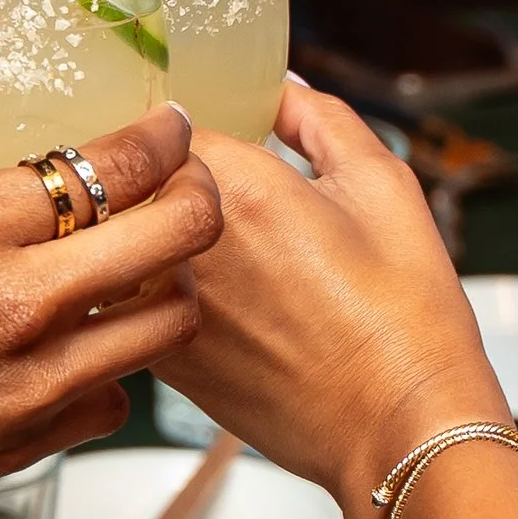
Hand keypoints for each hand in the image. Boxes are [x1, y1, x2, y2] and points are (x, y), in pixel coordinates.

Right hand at [0, 101, 219, 518]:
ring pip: (172, 318)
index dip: (159, 137)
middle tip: (187, 184)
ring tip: (147, 267)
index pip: (110, 164)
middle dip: (200, 195)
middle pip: (177, 233)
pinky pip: (120, 397)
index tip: (168, 126)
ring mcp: (36, 379)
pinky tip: (83, 350)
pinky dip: (118, 370)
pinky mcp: (34, 443)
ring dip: (174, 284)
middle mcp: (17, 299)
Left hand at [153, 83, 509, 518]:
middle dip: (140, 180)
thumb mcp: (382, 187)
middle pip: (121, 188)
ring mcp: (162, 311)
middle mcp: (178, 248)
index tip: (192, 135)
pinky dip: (143, 292)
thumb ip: (323, 121)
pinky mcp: (163, 363)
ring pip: (113, 250)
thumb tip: (284, 91)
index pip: (158, 130)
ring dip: (128, 238)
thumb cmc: (404, 315)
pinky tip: (197, 298)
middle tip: (173, 182)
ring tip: (172, 240)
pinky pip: (127, 307)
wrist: (398, 427)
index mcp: (231, 189)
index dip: (173, 128)